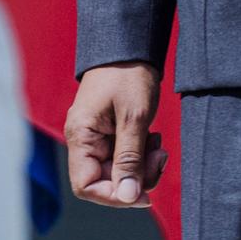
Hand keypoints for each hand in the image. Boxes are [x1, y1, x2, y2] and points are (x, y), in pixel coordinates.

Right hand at [65, 64, 165, 207]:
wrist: (132, 42)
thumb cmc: (129, 74)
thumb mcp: (134, 117)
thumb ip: (129, 159)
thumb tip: (127, 197)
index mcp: (80, 135)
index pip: (86, 186)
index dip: (114, 196)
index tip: (143, 193)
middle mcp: (83, 139)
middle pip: (105, 180)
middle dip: (135, 177)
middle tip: (159, 158)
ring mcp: (96, 135)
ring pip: (117, 170)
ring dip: (142, 165)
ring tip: (158, 144)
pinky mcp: (109, 131)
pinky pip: (123, 155)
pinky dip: (140, 153)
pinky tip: (153, 138)